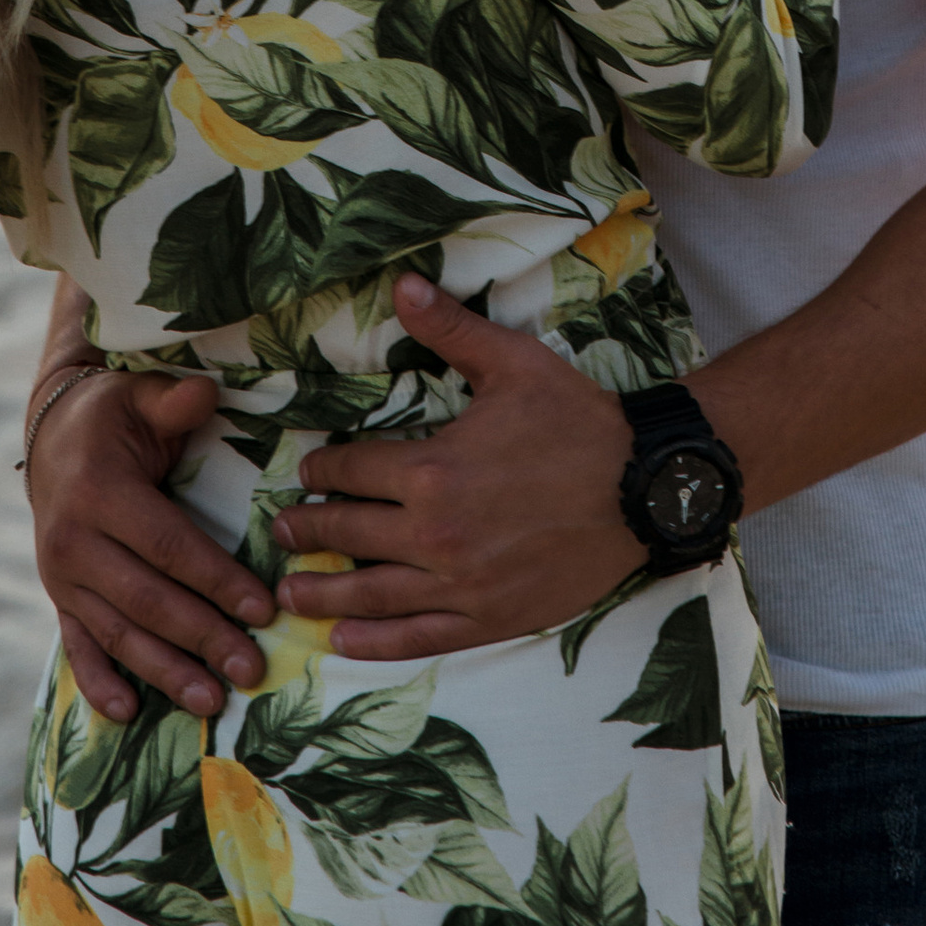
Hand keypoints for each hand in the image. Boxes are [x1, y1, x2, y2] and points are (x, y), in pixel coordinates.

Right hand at [25, 365, 276, 720]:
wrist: (51, 436)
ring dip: (165, 672)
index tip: (263, 609)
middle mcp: (73, 541)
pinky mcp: (59, 597)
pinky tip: (127, 714)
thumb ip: (174, 401)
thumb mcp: (140, 395)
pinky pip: (77, 646)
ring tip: (211, 704)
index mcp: (100, 491)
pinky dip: (99, 682)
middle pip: (148, 600)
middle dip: (203, 638)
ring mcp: (61, 576)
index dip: (216, 579)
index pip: (168, 546)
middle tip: (252, 669)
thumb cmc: (113, 415)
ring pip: (119, 633)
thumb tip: (208, 392)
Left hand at [273, 274, 637, 659]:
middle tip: (281, 531)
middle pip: (350, 534)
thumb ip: (450, 329)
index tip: (308, 475)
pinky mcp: (487, 619)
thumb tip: (403, 284)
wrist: (643, 486)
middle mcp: (435, 535)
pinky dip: (374, 641)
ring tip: (290, 593)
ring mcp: (459, 585)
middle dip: (309, 531)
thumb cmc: (576, 420)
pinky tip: (343, 641)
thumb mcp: (513, 363)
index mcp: (432, 472)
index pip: (354, 473)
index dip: (324, 473)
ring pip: (370, 594)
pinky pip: (417, 638)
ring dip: (323, 594)